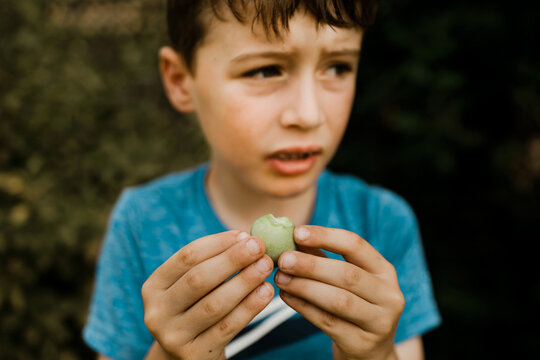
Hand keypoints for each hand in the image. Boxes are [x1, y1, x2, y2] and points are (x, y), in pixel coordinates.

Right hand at [141, 230, 274, 359]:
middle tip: (259, 246)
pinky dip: (249, 307)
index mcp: (154, 285)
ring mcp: (173, 336)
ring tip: (265, 266)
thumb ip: (213, 262)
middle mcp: (157, 311)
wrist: (186, 355)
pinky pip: (227, 327)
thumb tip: (247, 237)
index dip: (218, 243)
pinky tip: (266, 292)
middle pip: (198, 278)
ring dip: (244, 281)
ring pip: (214, 304)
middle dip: (232, 259)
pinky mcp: (194, 355)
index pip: (187, 257)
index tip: (244, 235)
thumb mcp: (192, 285)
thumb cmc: (195, 307)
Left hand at [274, 226, 403, 359]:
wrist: (369, 350)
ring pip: (338, 300)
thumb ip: (321, 256)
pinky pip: (328, 322)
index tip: (297, 232)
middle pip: (347, 274)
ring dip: (305, 287)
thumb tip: (290, 235)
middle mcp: (389, 295)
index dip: (326, 236)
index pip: (356, 245)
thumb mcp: (345, 279)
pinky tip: (287, 296)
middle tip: (283, 259)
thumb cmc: (352, 304)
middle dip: (311, 265)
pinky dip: (304, 307)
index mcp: (384, 270)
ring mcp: (379, 321)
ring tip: (280, 278)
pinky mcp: (363, 343)